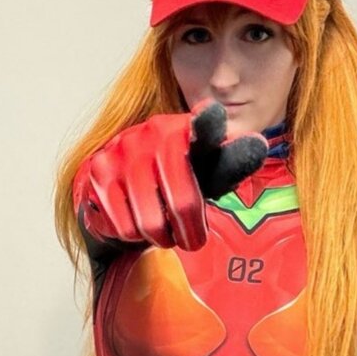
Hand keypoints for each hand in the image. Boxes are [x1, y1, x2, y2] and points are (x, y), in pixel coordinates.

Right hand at [73, 99, 267, 251]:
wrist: (116, 180)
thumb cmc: (174, 177)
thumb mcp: (205, 170)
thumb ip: (230, 162)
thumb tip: (258, 145)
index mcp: (184, 130)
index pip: (202, 127)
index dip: (207, 125)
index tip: (213, 115)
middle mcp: (152, 134)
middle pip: (182, 203)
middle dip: (191, 232)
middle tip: (193, 240)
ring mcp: (121, 152)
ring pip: (150, 222)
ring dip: (161, 237)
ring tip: (164, 232)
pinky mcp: (98, 173)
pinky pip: (123, 226)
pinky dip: (133, 235)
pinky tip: (136, 225)